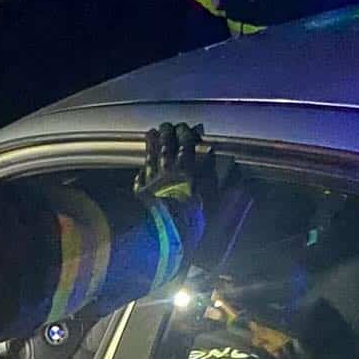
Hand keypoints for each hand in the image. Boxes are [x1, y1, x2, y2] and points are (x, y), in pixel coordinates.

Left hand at [137, 123, 250, 273]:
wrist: (164, 232)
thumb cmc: (190, 217)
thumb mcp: (210, 197)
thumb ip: (214, 176)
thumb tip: (217, 162)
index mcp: (186, 169)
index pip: (185, 145)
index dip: (185, 134)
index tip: (185, 127)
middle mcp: (167, 170)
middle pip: (165, 146)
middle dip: (166, 134)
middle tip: (166, 125)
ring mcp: (151, 180)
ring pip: (150, 157)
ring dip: (151, 145)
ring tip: (150, 134)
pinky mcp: (140, 193)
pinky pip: (140, 177)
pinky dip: (142, 170)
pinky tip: (141, 168)